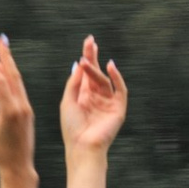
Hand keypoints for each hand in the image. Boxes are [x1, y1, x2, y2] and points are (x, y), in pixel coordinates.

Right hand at [0, 37, 36, 180]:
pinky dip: (11, 78)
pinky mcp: (28, 111)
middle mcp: (21, 105)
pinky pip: (19, 90)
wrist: (19, 164)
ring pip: (17, 81)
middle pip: (13, 75)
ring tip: (0, 51)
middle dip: (6, 56)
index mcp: (10, 109)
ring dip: (9, 65)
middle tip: (1, 39)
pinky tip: (4, 72)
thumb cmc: (0, 149)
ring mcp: (26, 107)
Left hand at [60, 36, 129, 156]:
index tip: (88, 43)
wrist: (82, 146)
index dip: (87, 57)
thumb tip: (79, 62)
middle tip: (91, 41)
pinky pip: (120, 90)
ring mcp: (108, 102)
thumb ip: (74, 82)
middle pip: (97, 72)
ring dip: (96, 69)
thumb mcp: (68, 100)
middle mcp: (97, 97)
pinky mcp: (118, 109)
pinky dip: (117, 78)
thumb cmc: (71, 127)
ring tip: (87, 61)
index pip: (87, 73)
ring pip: (104, 80)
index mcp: (84, 96)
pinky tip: (110, 67)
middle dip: (93, 57)